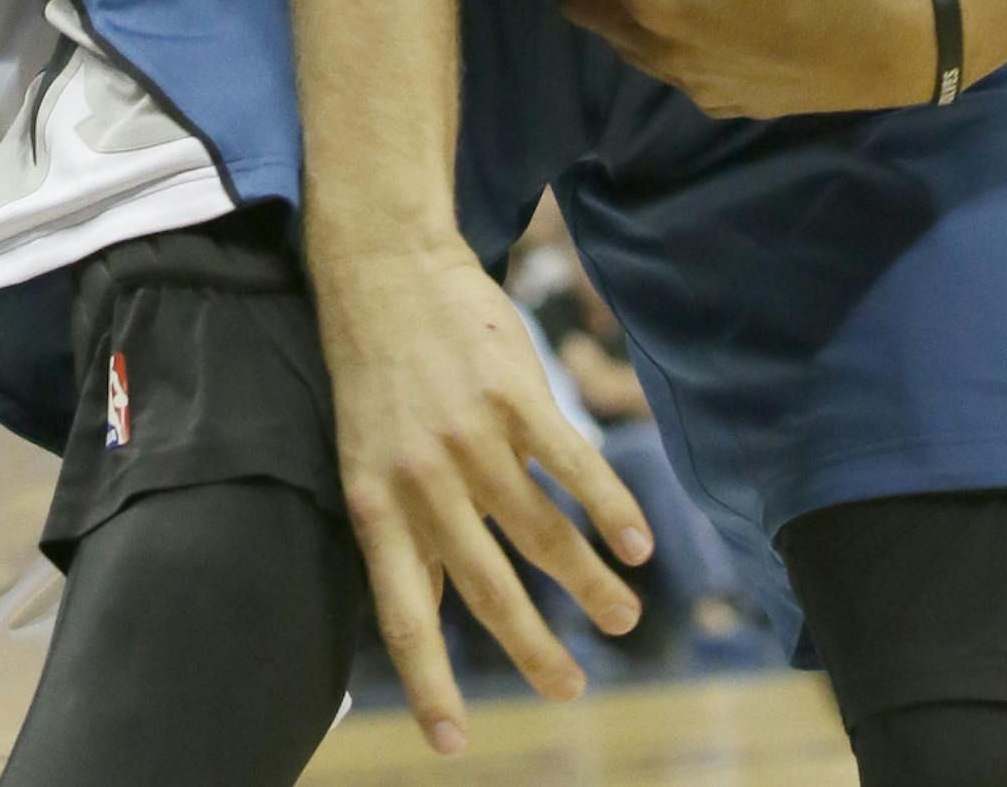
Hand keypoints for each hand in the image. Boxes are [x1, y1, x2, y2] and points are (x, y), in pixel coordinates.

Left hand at [310, 236, 651, 756]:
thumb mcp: (367, 462)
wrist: (384, 267)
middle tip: (572, 689)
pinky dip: (610, 508)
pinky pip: (570, 464)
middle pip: (487, 587)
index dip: (430, 682)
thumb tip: (432, 611)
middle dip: (534, 648)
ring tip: (624, 620)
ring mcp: (470, 437)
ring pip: (539, 532)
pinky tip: (638, 543)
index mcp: (377, 508)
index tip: (454, 745)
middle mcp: (422, 482)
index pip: (404, 615)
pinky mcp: (513, 393)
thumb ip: (405, 534)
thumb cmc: (378, 375)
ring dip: (589, 583)